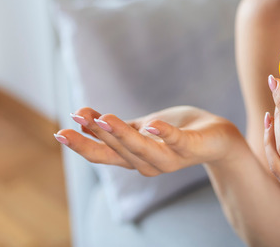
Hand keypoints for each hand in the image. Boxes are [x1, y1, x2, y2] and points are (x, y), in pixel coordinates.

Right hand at [55, 105, 241, 176]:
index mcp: (135, 158)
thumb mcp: (142, 127)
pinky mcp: (192, 146)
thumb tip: (81, 116)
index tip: (60, 132)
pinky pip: (177, 141)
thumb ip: (116, 128)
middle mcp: (150, 164)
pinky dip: (165, 134)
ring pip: (143, 148)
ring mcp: (172, 157)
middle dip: (96, 135)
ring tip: (104, 118)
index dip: (83, 145)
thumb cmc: (178, 131)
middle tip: (76, 118)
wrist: (218, 137)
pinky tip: (152, 123)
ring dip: (123, 134)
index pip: (104, 155)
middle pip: (119, 151)